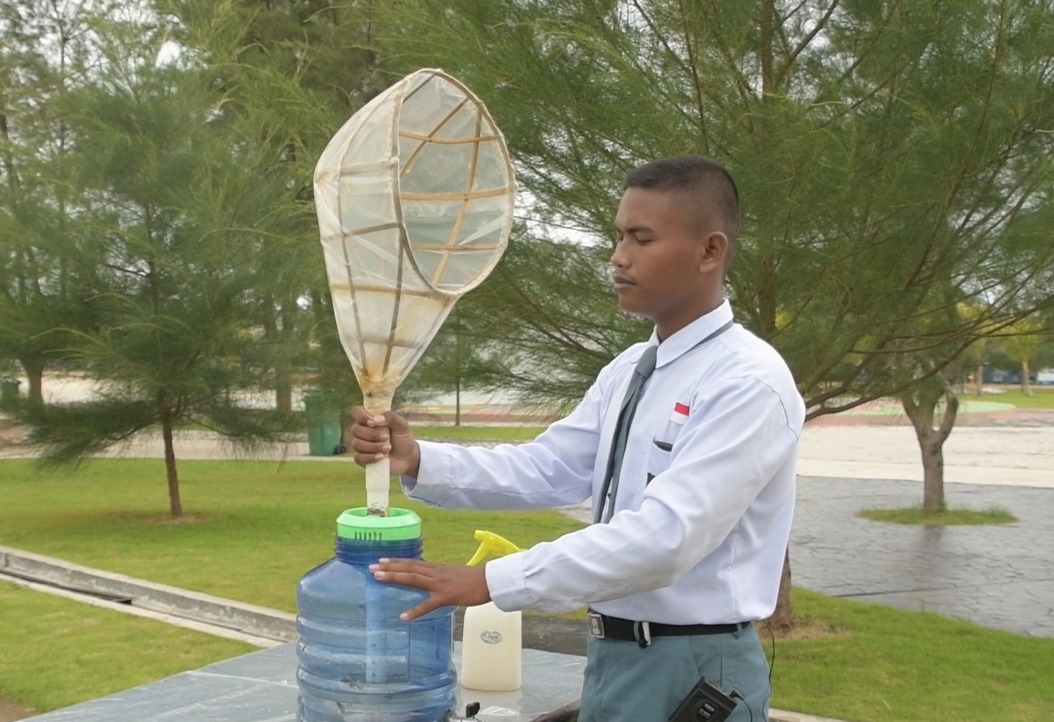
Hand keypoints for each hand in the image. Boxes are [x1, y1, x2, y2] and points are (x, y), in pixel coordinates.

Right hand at [347, 406, 420, 476]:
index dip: (361, 416)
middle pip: (355, 429)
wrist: (407, 458)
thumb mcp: (402, 425)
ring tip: (388, 448)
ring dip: (373, 446)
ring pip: (356, 444)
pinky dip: (370, 457)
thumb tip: (376, 419)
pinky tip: (381, 456)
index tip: (372, 423)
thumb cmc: (402, 438)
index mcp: (370, 419)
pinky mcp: (361, 459)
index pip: (356, 412)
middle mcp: (362, 431)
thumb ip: (391, 417)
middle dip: (372, 434)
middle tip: (387, 438)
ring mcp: (360, 445)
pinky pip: (358, 457)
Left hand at [370, 558, 490, 619]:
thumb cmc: (474, 579)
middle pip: (408, 568)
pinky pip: (428, 605)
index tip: (382, 559)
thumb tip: (431, 578)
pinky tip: (404, 616)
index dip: (397, 561)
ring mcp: (439, 584)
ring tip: (378, 578)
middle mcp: (435, 573)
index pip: (413, 563)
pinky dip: (415, 611)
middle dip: (389, 567)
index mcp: (437, 568)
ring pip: (413, 579)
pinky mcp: (446, 596)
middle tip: (371, 567)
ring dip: (395, 577)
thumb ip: (441, 576)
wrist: (489, 580)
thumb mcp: (454, 574)